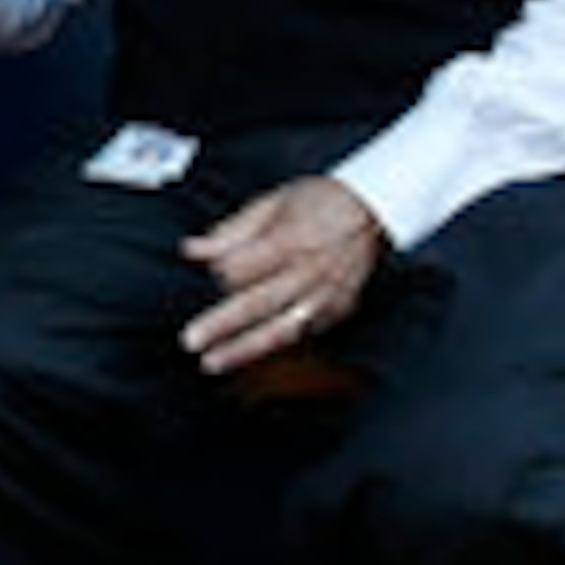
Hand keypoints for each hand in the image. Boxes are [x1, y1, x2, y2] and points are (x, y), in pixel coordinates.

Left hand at [180, 176, 385, 374]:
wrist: (373, 208)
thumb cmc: (318, 201)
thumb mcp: (272, 203)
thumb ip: (230, 231)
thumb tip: (191, 250)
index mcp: (290, 240)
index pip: (242, 269)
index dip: (221, 273)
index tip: (214, 272)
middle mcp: (309, 271)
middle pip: (256, 304)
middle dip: (221, 325)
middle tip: (191, 342)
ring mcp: (326, 294)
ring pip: (280, 329)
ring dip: (244, 349)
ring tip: (213, 363)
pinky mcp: (338, 309)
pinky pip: (302, 334)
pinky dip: (274, 345)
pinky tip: (248, 354)